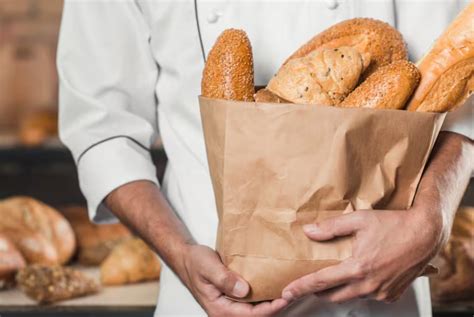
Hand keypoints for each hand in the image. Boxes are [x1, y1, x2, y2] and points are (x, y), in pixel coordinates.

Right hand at [180, 244, 288, 316]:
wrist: (187, 258)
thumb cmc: (195, 262)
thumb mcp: (207, 267)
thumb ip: (224, 279)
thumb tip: (244, 290)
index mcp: (220, 310)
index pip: (251, 316)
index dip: (271, 309)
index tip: (286, 298)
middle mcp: (227, 312)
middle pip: (257, 316)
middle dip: (277, 307)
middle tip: (294, 292)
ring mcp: (231, 307)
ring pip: (257, 310)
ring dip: (273, 302)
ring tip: (290, 289)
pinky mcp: (235, 299)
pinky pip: (254, 302)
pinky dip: (266, 296)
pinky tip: (276, 286)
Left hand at [282, 208, 441, 303]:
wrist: (426, 233)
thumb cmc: (395, 224)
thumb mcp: (359, 219)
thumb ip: (331, 227)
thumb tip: (309, 232)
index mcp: (358, 268)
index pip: (321, 281)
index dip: (301, 287)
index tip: (287, 292)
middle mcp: (369, 284)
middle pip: (333, 295)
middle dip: (318, 290)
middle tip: (310, 281)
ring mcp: (382, 292)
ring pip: (351, 296)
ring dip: (340, 289)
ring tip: (336, 274)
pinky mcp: (392, 294)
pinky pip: (369, 296)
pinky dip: (360, 288)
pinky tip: (362, 274)